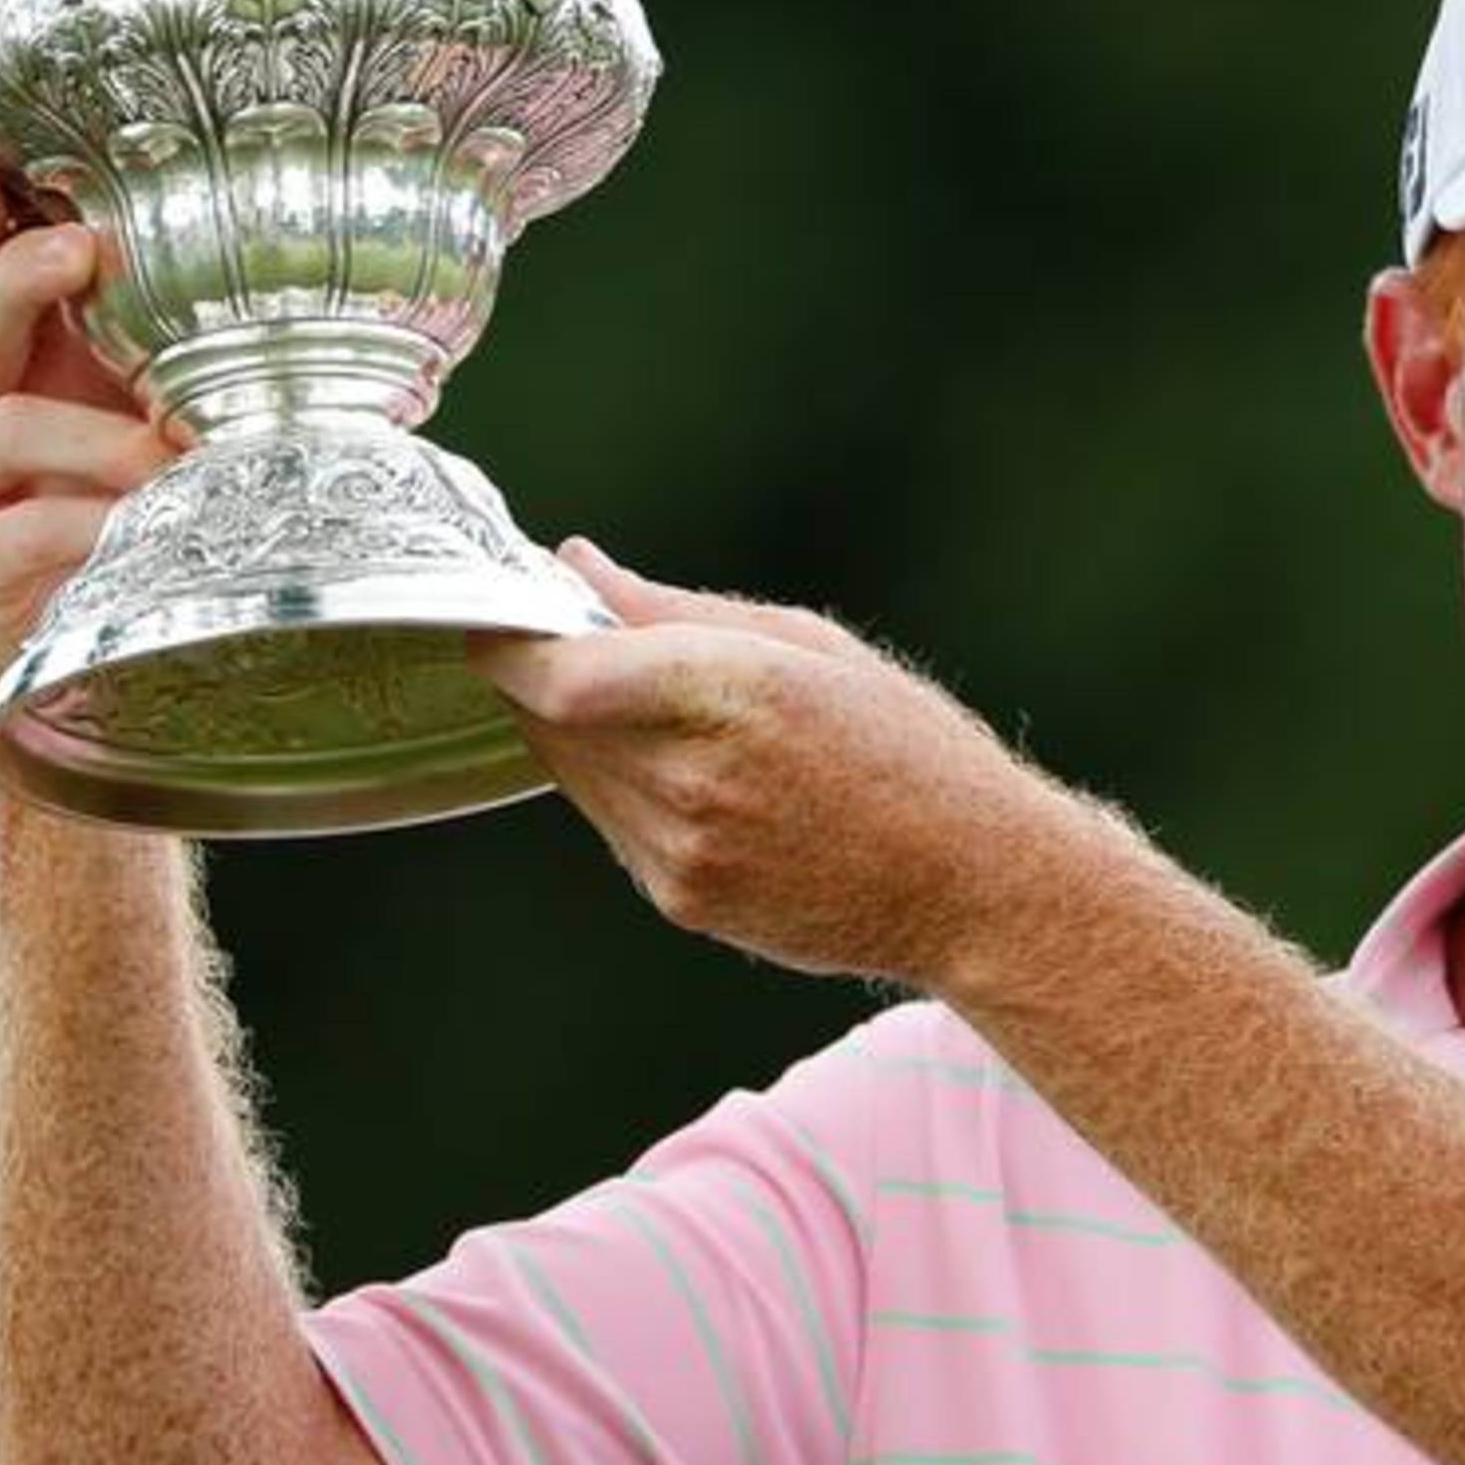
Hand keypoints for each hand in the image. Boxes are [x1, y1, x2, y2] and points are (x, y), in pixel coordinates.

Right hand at [0, 177, 174, 690]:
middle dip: (22, 280)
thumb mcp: (186, 436)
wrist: (117, 662)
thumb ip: (207, 378)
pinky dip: (86, 522)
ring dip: (98, 433)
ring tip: (169, 454)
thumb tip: (313, 308)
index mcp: (31, 375)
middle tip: (80, 252)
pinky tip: (136, 526)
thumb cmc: (158, 531)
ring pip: (3, 422)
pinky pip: (16, 525)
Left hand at [469, 544, 1108, 984]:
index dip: (509, 643)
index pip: (562, 676)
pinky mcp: (682, 900)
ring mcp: (683, 850)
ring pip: (574, 772)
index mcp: (735, 693)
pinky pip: (612, 824)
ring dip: (578, 730)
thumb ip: (679, 609)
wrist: (968, 885)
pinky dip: (620, 785)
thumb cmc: (908, 747)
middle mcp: (695, 780)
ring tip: (646, 704)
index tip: (496, 612)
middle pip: (551, 719)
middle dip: (540, 674)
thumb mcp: (810, 646)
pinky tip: (687, 769)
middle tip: (561, 636)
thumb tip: (578, 565)